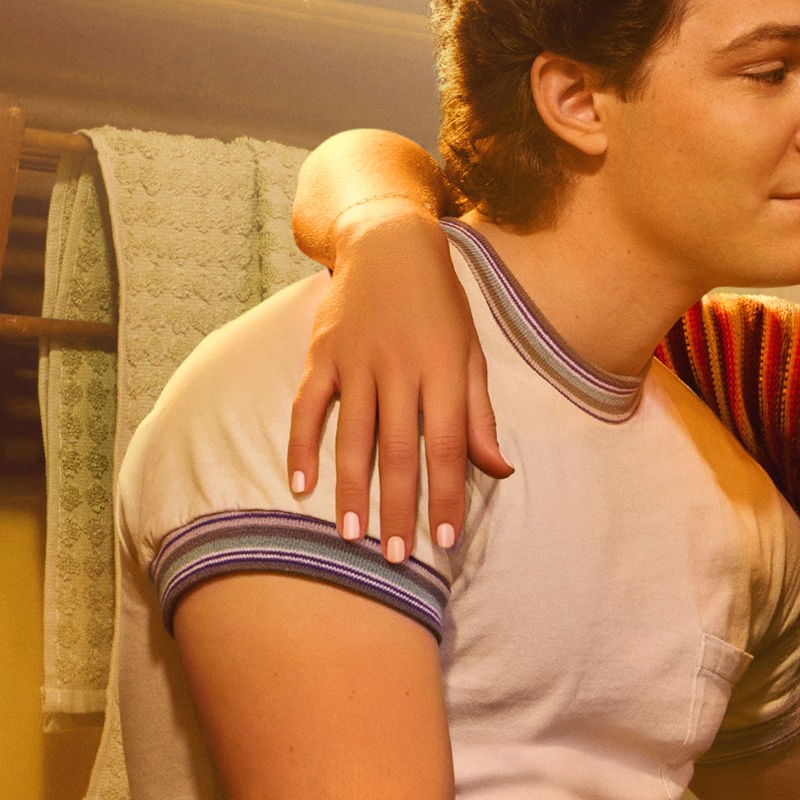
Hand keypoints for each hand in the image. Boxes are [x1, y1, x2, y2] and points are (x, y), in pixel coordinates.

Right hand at [286, 208, 509, 556]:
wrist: (389, 241)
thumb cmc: (440, 307)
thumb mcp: (471, 355)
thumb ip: (479, 416)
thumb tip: (499, 471)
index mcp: (444, 371)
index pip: (447, 447)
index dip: (446, 496)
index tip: (444, 539)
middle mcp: (399, 367)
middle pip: (399, 450)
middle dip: (398, 507)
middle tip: (395, 557)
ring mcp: (357, 360)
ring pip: (353, 436)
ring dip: (352, 490)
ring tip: (352, 536)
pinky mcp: (322, 353)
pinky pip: (309, 406)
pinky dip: (301, 446)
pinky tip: (301, 486)